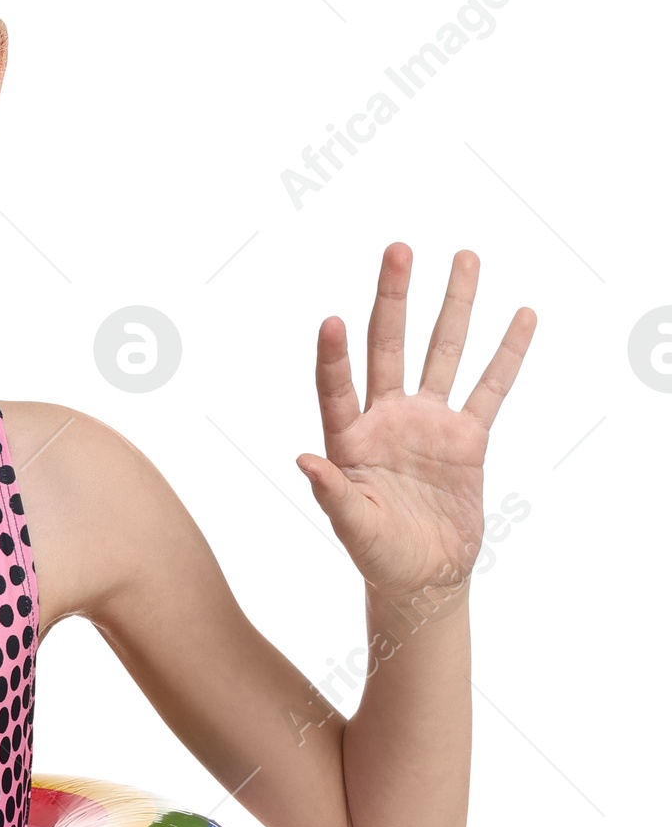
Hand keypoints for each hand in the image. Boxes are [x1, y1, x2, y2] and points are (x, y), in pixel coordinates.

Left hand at [295, 244, 535, 598]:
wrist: (424, 577)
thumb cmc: (379, 556)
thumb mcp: (353, 528)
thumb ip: (332, 493)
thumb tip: (304, 459)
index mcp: (349, 439)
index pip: (337, 387)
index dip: (333, 357)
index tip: (331, 320)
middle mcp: (386, 419)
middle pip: (388, 346)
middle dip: (394, 298)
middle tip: (399, 249)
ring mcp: (428, 422)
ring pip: (442, 352)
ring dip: (454, 306)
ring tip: (465, 257)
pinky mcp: (467, 437)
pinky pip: (491, 388)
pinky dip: (507, 353)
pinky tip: (522, 316)